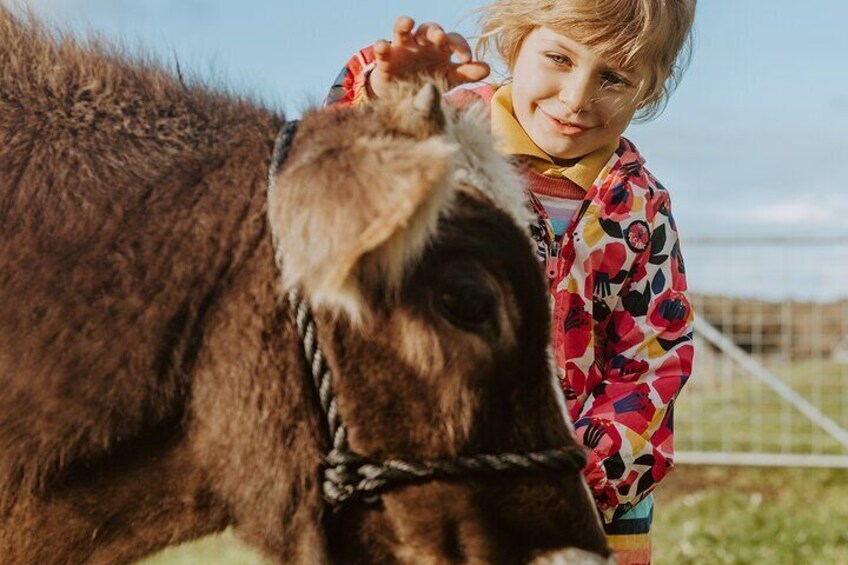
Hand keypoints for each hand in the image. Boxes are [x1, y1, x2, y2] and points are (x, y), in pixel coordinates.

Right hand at [367, 16, 490, 98]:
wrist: (403, 96)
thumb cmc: (430, 81)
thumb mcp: (449, 79)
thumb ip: (467, 73)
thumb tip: (489, 69)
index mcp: (441, 48)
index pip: (453, 39)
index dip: (461, 46)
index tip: (467, 59)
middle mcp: (422, 43)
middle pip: (429, 28)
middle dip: (434, 31)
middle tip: (440, 38)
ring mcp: (402, 47)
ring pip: (401, 29)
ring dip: (404, 24)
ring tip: (408, 23)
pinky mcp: (385, 57)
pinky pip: (381, 47)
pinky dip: (380, 45)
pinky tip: (382, 46)